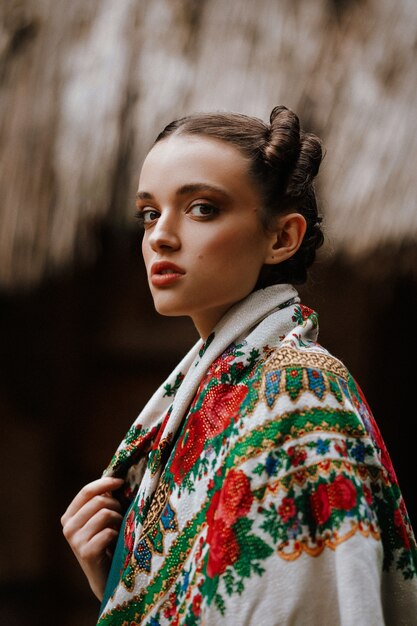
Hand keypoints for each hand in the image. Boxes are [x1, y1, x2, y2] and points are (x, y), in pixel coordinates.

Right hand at [61, 476, 124, 600]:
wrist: (105, 577)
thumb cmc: (106, 542)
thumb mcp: (100, 519)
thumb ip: (101, 500)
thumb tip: (115, 475)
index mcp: (69, 516)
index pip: (86, 491)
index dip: (105, 483)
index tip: (121, 481)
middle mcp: (68, 527)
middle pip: (98, 501)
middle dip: (116, 505)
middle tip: (122, 515)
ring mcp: (75, 541)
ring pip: (105, 514)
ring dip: (119, 519)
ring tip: (119, 529)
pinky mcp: (86, 552)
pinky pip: (108, 531)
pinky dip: (117, 533)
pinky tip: (116, 541)